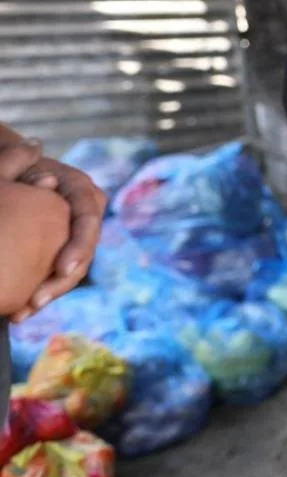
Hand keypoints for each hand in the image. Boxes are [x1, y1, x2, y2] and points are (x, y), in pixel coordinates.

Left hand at [14, 153, 104, 321]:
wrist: (8, 179)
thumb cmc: (9, 166)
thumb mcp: (12, 163)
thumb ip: (25, 164)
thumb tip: (49, 180)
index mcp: (79, 189)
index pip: (87, 218)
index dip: (79, 246)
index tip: (64, 269)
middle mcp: (85, 212)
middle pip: (84, 250)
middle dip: (62, 281)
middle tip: (36, 301)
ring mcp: (75, 233)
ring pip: (73, 269)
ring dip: (50, 293)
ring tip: (22, 313)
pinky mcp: (61, 250)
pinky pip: (57, 275)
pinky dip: (41, 293)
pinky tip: (20, 313)